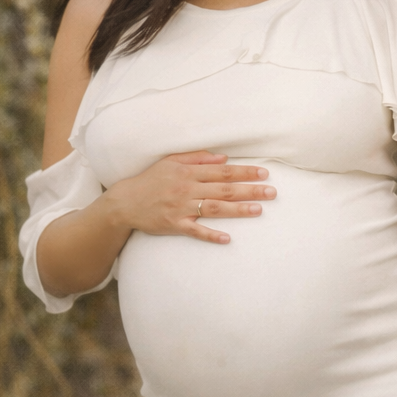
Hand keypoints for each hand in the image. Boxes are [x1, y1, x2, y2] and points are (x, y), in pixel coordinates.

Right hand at [105, 151, 275, 246]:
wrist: (125, 201)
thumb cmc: (151, 179)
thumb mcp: (172, 161)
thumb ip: (198, 158)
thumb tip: (224, 158)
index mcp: (189, 172)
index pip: (222, 171)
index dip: (244, 172)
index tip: (264, 174)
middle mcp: (187, 188)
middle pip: (224, 189)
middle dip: (249, 190)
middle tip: (271, 192)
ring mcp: (181, 208)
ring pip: (214, 208)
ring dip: (237, 209)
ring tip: (258, 210)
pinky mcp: (174, 225)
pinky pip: (195, 231)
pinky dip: (211, 235)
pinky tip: (227, 238)